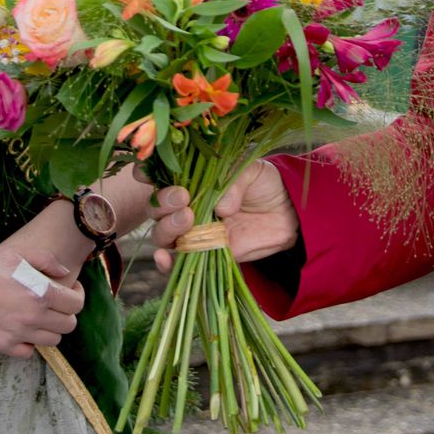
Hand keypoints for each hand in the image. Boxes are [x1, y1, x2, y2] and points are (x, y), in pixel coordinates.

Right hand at [0, 245, 83, 357]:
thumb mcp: (16, 253)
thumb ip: (46, 260)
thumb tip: (65, 275)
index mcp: (41, 292)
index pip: (76, 304)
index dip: (77, 296)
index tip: (70, 291)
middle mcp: (33, 316)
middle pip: (68, 325)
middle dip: (66, 314)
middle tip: (55, 305)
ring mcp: (19, 333)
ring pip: (53, 341)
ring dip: (50, 329)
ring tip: (38, 317)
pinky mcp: (4, 346)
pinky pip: (29, 352)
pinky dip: (30, 344)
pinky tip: (22, 330)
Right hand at [146, 160, 299, 272]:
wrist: (287, 214)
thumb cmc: (264, 184)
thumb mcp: (253, 170)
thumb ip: (235, 181)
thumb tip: (221, 207)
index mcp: (191, 179)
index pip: (159, 175)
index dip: (147, 174)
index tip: (146, 174)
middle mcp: (184, 206)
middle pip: (156, 208)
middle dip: (163, 203)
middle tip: (183, 198)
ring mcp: (192, 232)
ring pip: (162, 234)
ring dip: (168, 228)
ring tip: (189, 220)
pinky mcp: (204, 255)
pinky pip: (178, 263)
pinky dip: (167, 264)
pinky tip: (165, 258)